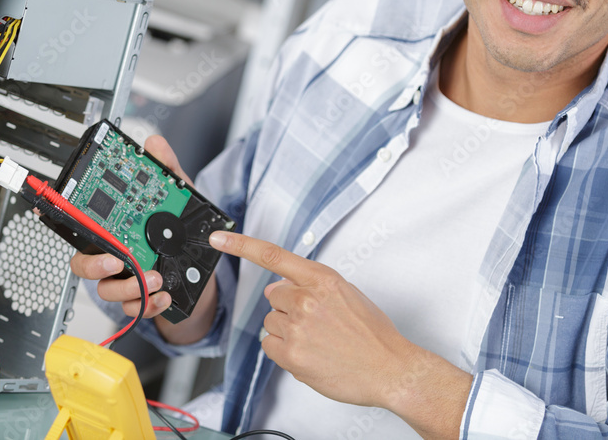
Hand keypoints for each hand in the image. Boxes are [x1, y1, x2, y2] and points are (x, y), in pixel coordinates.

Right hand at [69, 134, 192, 319]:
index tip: (61, 215)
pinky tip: (163, 295)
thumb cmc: (180, 233)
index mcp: (113, 232)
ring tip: (153, 277)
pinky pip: (134, 309)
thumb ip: (167, 170)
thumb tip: (154, 144)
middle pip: (84, 266)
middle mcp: (113, 258)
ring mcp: (125, 281)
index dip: (63, 220)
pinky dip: (149, 305)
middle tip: (116, 260)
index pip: (82, 228)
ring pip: (108, 292)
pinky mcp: (142, 300)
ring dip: (129, 288)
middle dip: (95, 265)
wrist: (201, 271)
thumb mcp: (178, 199)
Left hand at [209, 230, 470, 436]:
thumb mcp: (347, 294)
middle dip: (287, 307)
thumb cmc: (373, 334)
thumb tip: (280, 286)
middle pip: (272, 297)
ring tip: (318, 340)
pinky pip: (270, 345)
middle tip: (316, 322)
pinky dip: (284, 351)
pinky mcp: (291, 355)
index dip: (241, 246)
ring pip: (271, 322)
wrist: (389, 368)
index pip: (273, 256)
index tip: (218, 239)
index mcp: (322, 279)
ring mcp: (297, 328)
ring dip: (288, 331)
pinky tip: (309, 353)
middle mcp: (306, 300)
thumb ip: (311, 285)